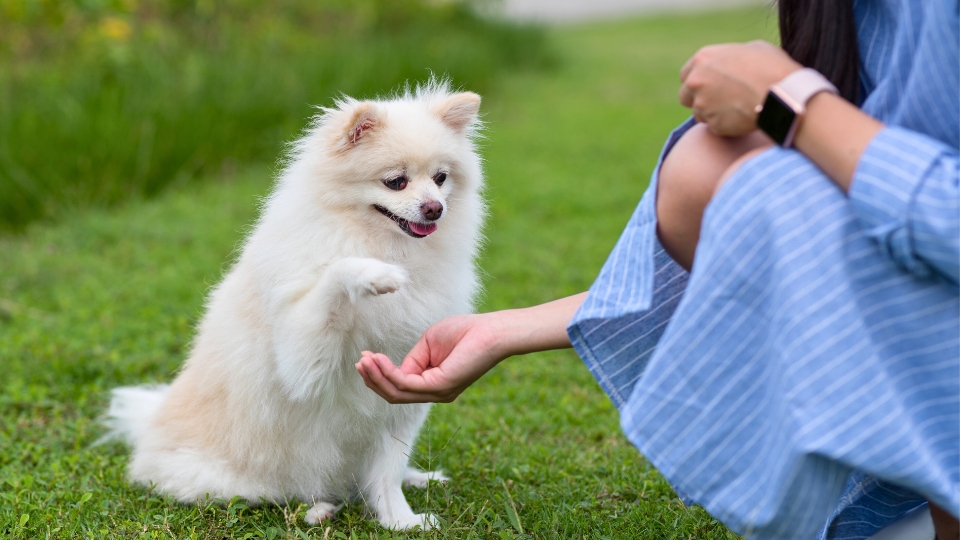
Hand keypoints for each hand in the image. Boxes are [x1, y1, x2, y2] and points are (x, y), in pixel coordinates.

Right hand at [356, 314, 506, 402]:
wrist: (491, 330)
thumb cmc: (465, 332)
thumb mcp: (429, 344)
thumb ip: (412, 359)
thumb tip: (396, 370)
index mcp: (433, 384)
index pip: (400, 386)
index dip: (379, 373)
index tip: (366, 356)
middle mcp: (436, 393)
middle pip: (395, 394)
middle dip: (374, 379)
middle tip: (359, 362)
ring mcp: (439, 393)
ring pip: (398, 393)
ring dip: (377, 377)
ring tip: (364, 361)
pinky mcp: (441, 386)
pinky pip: (407, 384)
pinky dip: (389, 373)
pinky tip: (378, 360)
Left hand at [679, 40, 801, 135]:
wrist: (783, 92)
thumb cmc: (772, 66)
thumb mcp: (750, 49)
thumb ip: (729, 58)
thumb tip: (729, 63)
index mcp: (703, 59)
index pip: (685, 75)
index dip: (697, 81)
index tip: (707, 86)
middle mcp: (696, 82)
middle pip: (685, 96)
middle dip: (698, 99)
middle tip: (718, 101)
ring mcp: (703, 105)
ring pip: (699, 115)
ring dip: (712, 114)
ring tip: (736, 109)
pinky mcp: (714, 125)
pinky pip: (715, 128)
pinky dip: (725, 126)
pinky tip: (742, 118)